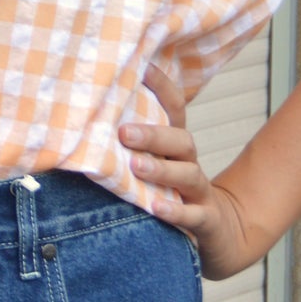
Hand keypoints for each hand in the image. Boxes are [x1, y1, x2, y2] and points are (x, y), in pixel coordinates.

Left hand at [117, 64, 263, 280]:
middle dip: (153, 134)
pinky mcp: (207, 222)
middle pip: (180, 140)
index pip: (174, 109)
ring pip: (188, 175)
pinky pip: (193, 216)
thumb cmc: (173, 196)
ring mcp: (200, 194)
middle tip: (124, 132)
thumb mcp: (154, 169)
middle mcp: (189, 165)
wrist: (220, 234)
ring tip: (136, 166)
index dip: (162, 87)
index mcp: (175, 148)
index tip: (141, 67)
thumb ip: (126, 149)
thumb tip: (79, 125)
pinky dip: (175, 211)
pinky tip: (155, 207)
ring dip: (162, 169)